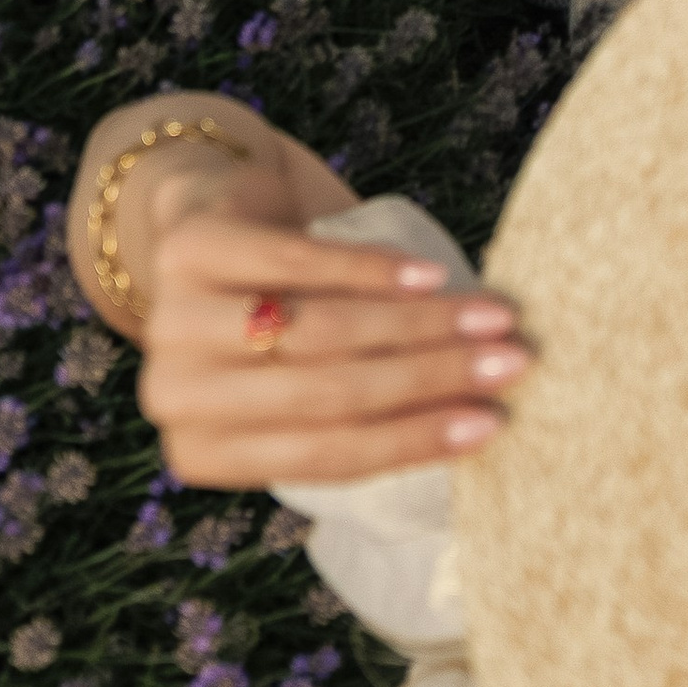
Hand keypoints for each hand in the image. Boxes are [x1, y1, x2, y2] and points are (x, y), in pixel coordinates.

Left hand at [69, 93, 530, 488]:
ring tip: (491, 317)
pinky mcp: (192, 250)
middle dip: (432, 379)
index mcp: (203, 453)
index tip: (492, 424)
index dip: (414, 440)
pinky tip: (432, 274)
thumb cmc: (274, 324)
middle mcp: (175, 397)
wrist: (204, 229)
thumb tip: (480, 422)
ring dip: (420, 326)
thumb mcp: (297, 385)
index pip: (325, 457)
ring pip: (321, 331)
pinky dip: (375, 270)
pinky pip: (299, 264)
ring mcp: (175, 321)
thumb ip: (359, 411)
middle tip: (512, 363)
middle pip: (329, 393)